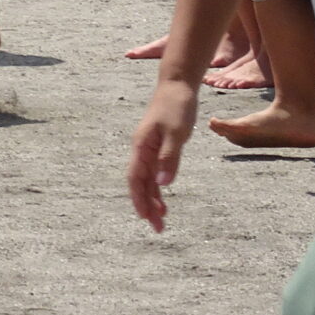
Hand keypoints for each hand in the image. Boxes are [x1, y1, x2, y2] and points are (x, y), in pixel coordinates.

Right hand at [127, 86, 197, 230]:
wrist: (178, 87)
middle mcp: (141, 150)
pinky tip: (165, 197)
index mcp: (141, 147)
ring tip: (162, 219)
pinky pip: (155, 172)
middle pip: (140, 184)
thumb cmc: (177, 107)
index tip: (146, 218)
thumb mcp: (176, 133)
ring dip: (153, 200)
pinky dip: (158, 187)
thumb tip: (163, 184)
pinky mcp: (158, 148)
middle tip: (158, 228)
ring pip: (147, 180)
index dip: (139, 199)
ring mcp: (148, 150)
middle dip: (146, 206)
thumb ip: (169, 158)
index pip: (136, 179)